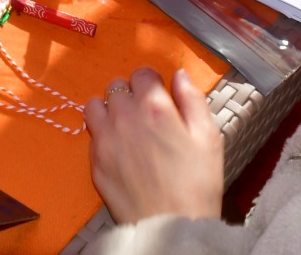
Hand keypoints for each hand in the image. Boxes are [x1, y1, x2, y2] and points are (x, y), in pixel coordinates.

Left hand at [85, 68, 223, 225]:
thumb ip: (193, 100)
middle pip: (117, 86)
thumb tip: (179, 75)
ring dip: (109, 110)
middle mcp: (124, 117)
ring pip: (96, 105)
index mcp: (154, 107)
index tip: (159, 97)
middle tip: (145, 116)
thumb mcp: (209, 137)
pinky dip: (102, 135)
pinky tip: (120, 150)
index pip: (142, 73)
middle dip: (131, 95)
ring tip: (126, 128)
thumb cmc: (197, 185)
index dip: (153, 83)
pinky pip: (91, 134)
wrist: (171, 227)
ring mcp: (105, 139)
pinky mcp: (95, 162)